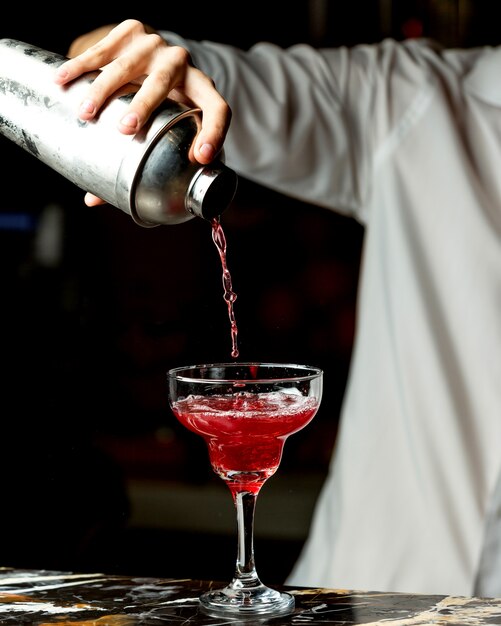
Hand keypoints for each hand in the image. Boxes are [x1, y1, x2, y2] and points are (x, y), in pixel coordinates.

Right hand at [54, 19, 230, 205]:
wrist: (154, 54)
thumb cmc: (164, 105)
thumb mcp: (167, 128)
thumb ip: (142, 162)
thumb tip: (93, 199)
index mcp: (202, 91)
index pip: (218, 110)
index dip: (214, 133)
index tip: (201, 157)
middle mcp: (182, 64)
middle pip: (164, 82)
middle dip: (145, 104)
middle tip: (127, 128)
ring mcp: (156, 44)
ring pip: (129, 65)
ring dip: (105, 89)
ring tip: (86, 113)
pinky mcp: (132, 31)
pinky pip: (104, 48)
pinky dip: (81, 65)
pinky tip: (63, 80)